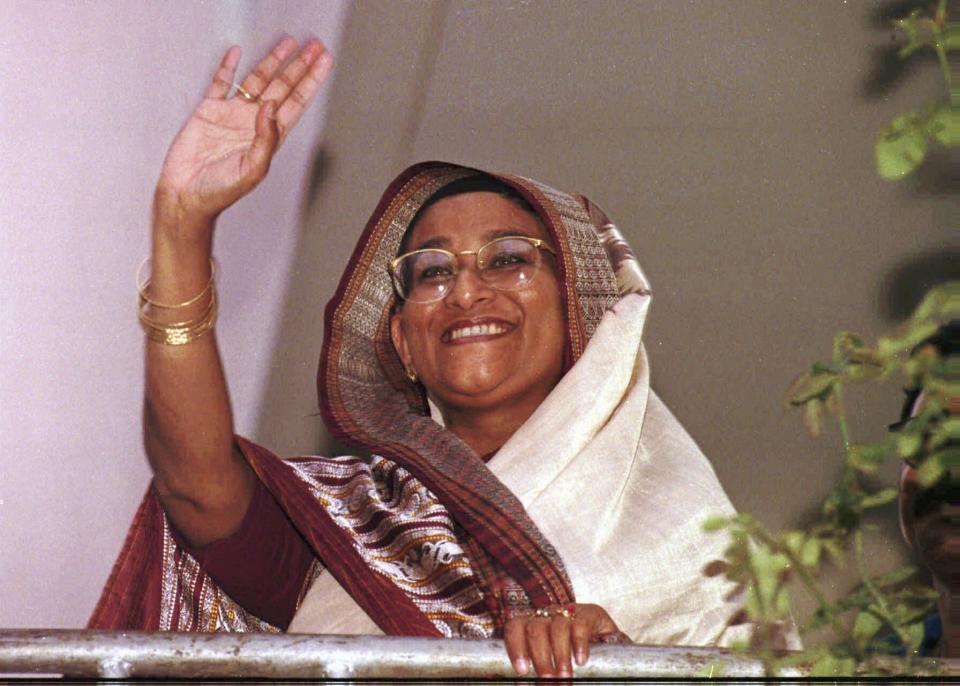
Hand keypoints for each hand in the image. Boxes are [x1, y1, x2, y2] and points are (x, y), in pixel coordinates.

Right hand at [156, 37, 333, 223]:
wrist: (186, 194)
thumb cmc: (221, 191)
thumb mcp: (252, 170)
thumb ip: (266, 140)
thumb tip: (270, 107)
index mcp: (269, 137)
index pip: (295, 103)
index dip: (310, 82)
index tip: (323, 63)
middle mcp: (254, 122)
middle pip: (282, 87)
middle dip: (298, 67)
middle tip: (314, 46)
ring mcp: (231, 114)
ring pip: (256, 80)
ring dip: (271, 61)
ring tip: (288, 43)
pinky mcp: (208, 111)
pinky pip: (220, 83)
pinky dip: (227, 68)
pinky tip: (237, 52)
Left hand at [504, 603, 625, 677]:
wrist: (609, 646)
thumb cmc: (572, 659)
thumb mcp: (550, 663)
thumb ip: (535, 671)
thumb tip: (515, 684)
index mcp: (532, 625)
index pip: (515, 627)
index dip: (515, 647)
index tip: (522, 671)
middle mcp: (547, 615)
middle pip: (535, 628)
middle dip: (539, 657)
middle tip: (546, 680)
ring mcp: (568, 612)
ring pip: (557, 627)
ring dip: (560, 655)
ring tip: (565, 677)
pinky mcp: (590, 614)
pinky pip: (580, 624)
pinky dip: (579, 644)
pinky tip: (581, 660)